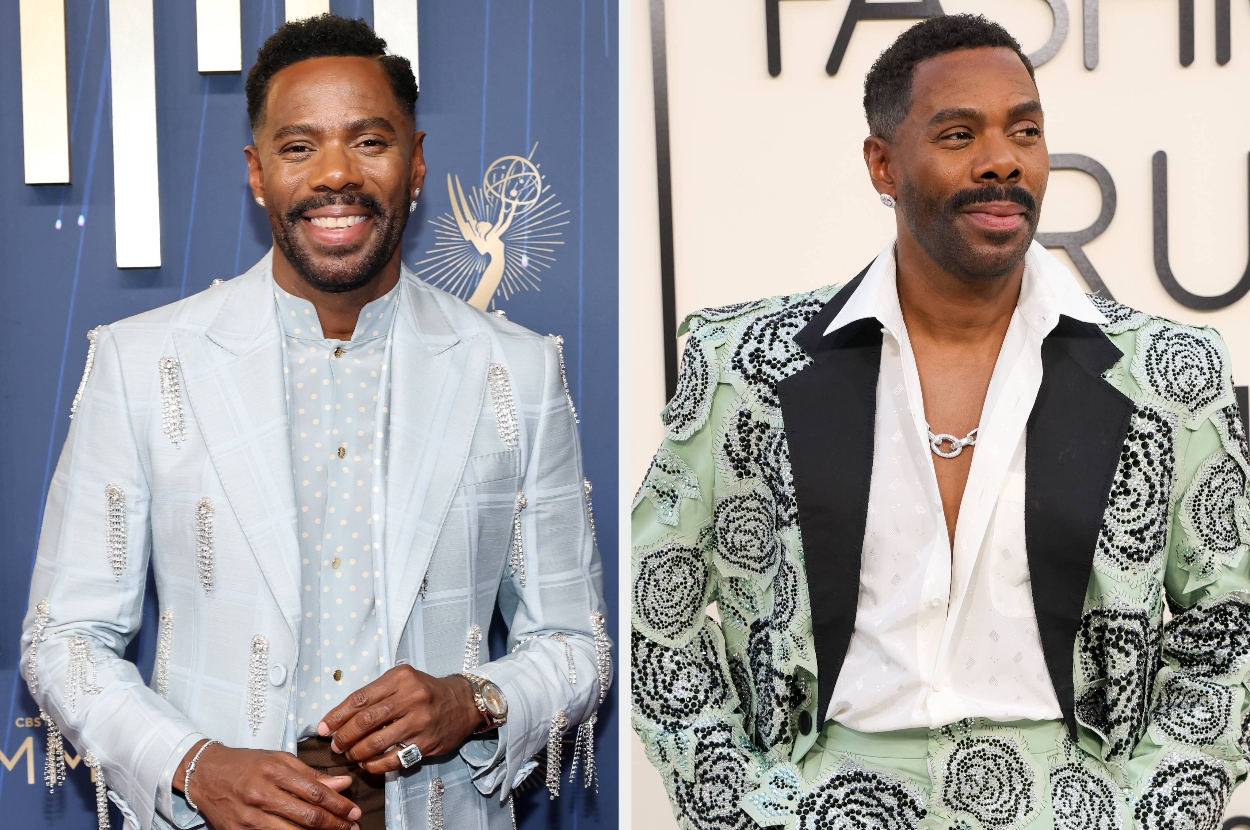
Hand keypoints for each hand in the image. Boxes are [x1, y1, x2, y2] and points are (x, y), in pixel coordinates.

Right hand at [174, 741, 360, 829]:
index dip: (338, 805)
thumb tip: (343, 783)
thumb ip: (311, 774)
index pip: (315, 792)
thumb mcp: (279, 759)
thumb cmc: (246, 764)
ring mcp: (249, 817)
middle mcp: (262, 795)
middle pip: (307, 816)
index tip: (354, 812)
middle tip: (352, 827)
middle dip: (334, 824)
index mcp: (274, 771)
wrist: (204, 774)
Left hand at [317, 666, 482, 773]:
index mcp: (400, 678)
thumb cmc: (426, 691)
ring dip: (357, 753)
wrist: (463, 702)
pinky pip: (394, 758)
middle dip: (344, 736)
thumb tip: (341, 717)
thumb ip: (376, 694)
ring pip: (377, 741)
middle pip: (366, 720)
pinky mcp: (427, 742)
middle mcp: (410, 697)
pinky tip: (368, 765)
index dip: (337, 715)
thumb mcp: (403, 681)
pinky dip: (375, 765)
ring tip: (351, 755)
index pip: (360, 698)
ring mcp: (420, 721)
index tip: (323, 728)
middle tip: (336, 745)